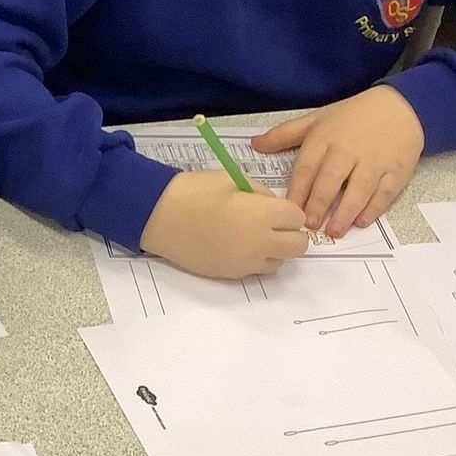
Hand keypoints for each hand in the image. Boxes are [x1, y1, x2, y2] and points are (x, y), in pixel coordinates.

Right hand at [140, 169, 310, 278]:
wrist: (157, 215)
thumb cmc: (194, 191)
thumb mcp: (233, 180)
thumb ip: (261, 194)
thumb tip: (274, 209)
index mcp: (261, 215)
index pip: (297, 218)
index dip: (287, 210)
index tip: (272, 206)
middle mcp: (259, 244)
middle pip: (298, 246)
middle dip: (290, 233)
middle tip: (271, 223)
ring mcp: (245, 264)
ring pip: (279, 262)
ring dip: (274, 249)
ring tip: (251, 235)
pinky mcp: (230, 275)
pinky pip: (255, 270)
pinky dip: (253, 259)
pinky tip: (233, 244)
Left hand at [252, 85, 422, 237]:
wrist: (399, 107)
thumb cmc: (352, 116)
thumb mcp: (316, 119)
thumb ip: (284, 134)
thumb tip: (254, 144)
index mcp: (325, 138)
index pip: (307, 167)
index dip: (298, 190)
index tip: (289, 210)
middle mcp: (348, 151)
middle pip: (331, 179)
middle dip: (319, 204)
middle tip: (310, 225)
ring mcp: (374, 161)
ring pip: (358, 189)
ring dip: (345, 211)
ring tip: (334, 231)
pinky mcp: (397, 170)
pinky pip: (384, 192)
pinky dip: (374, 208)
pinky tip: (361, 222)